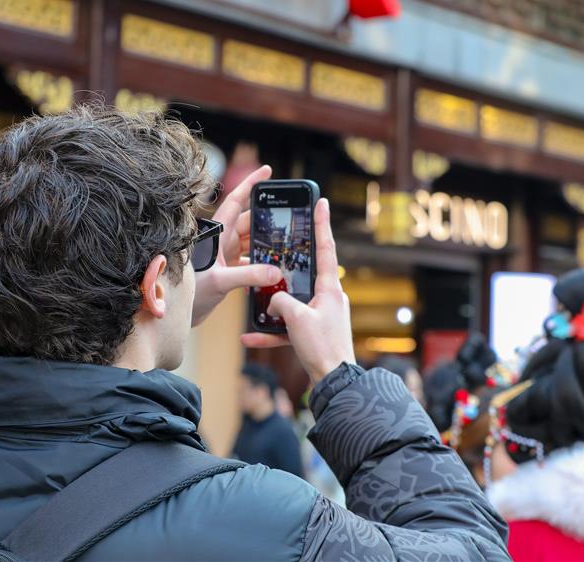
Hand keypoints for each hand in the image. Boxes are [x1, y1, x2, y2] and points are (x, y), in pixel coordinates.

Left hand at [192, 165, 282, 325]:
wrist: (176, 313)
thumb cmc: (189, 293)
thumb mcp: (220, 282)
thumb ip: (247, 276)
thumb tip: (275, 271)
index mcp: (218, 233)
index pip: (237, 201)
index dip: (251, 184)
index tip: (267, 171)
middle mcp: (222, 240)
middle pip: (251, 222)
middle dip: (269, 220)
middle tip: (291, 219)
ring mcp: (225, 255)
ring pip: (252, 241)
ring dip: (267, 243)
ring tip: (288, 244)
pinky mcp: (228, 270)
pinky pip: (251, 260)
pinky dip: (262, 263)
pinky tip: (275, 269)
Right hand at [240, 198, 355, 382]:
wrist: (334, 384)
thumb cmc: (323, 348)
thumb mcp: (298, 319)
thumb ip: (281, 302)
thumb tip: (274, 300)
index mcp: (330, 290)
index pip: (325, 248)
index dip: (321, 224)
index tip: (320, 201)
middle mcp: (328, 300)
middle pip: (305, 275)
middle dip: (287, 266)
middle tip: (276, 247)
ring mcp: (321, 317)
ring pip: (292, 304)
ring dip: (273, 307)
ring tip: (254, 306)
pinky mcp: (313, 335)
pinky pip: (288, 329)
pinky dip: (270, 333)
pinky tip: (249, 337)